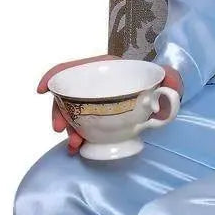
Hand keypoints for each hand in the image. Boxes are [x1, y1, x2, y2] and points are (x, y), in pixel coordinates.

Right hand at [36, 55, 182, 154]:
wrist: (166, 94)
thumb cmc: (162, 82)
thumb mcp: (166, 78)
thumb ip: (171, 79)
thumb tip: (168, 87)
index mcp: (107, 68)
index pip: (74, 67)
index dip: (54, 75)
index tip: (43, 90)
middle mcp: (97, 82)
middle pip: (68, 93)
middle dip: (59, 111)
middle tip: (61, 130)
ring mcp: (96, 99)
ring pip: (72, 112)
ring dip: (68, 128)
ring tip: (74, 145)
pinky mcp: (99, 115)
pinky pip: (81, 124)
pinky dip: (76, 135)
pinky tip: (78, 147)